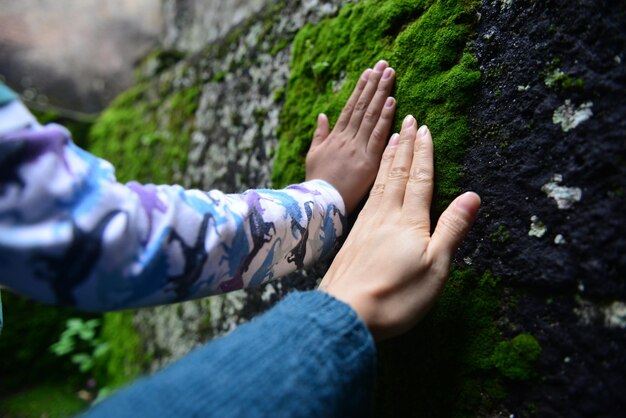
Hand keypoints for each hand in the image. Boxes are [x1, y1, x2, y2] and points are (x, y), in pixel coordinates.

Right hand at [305, 60, 395, 213]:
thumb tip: (323, 115)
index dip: (360, 89)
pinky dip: (386, 118)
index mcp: (335, 137)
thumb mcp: (313, 155)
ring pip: (371, 116)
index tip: (368, 72)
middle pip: (363, 106)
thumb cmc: (316, 183)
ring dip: (381, 93)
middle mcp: (347, 139)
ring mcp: (358, 148)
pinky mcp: (368, 161)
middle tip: (384, 64)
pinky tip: (392, 101)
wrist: (319, 204)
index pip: (350, 107)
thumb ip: (319, 134)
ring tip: (390, 74)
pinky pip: (378, 136)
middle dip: (373, 84)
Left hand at [319, 115, 480, 339]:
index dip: (423, 153)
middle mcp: (385, 215)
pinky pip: (367, 197)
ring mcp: (366, 225)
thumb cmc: (397, 296)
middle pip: (397, 174)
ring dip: (387, 158)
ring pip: (379, 183)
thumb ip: (452, 229)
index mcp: (409, 221)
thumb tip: (473, 196)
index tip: (424, 128)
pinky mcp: (353, 237)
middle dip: (405, 146)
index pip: (419, 179)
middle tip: (407, 120)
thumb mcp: (435, 266)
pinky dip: (373, 180)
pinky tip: (372, 181)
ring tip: (391, 139)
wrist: (345, 313)